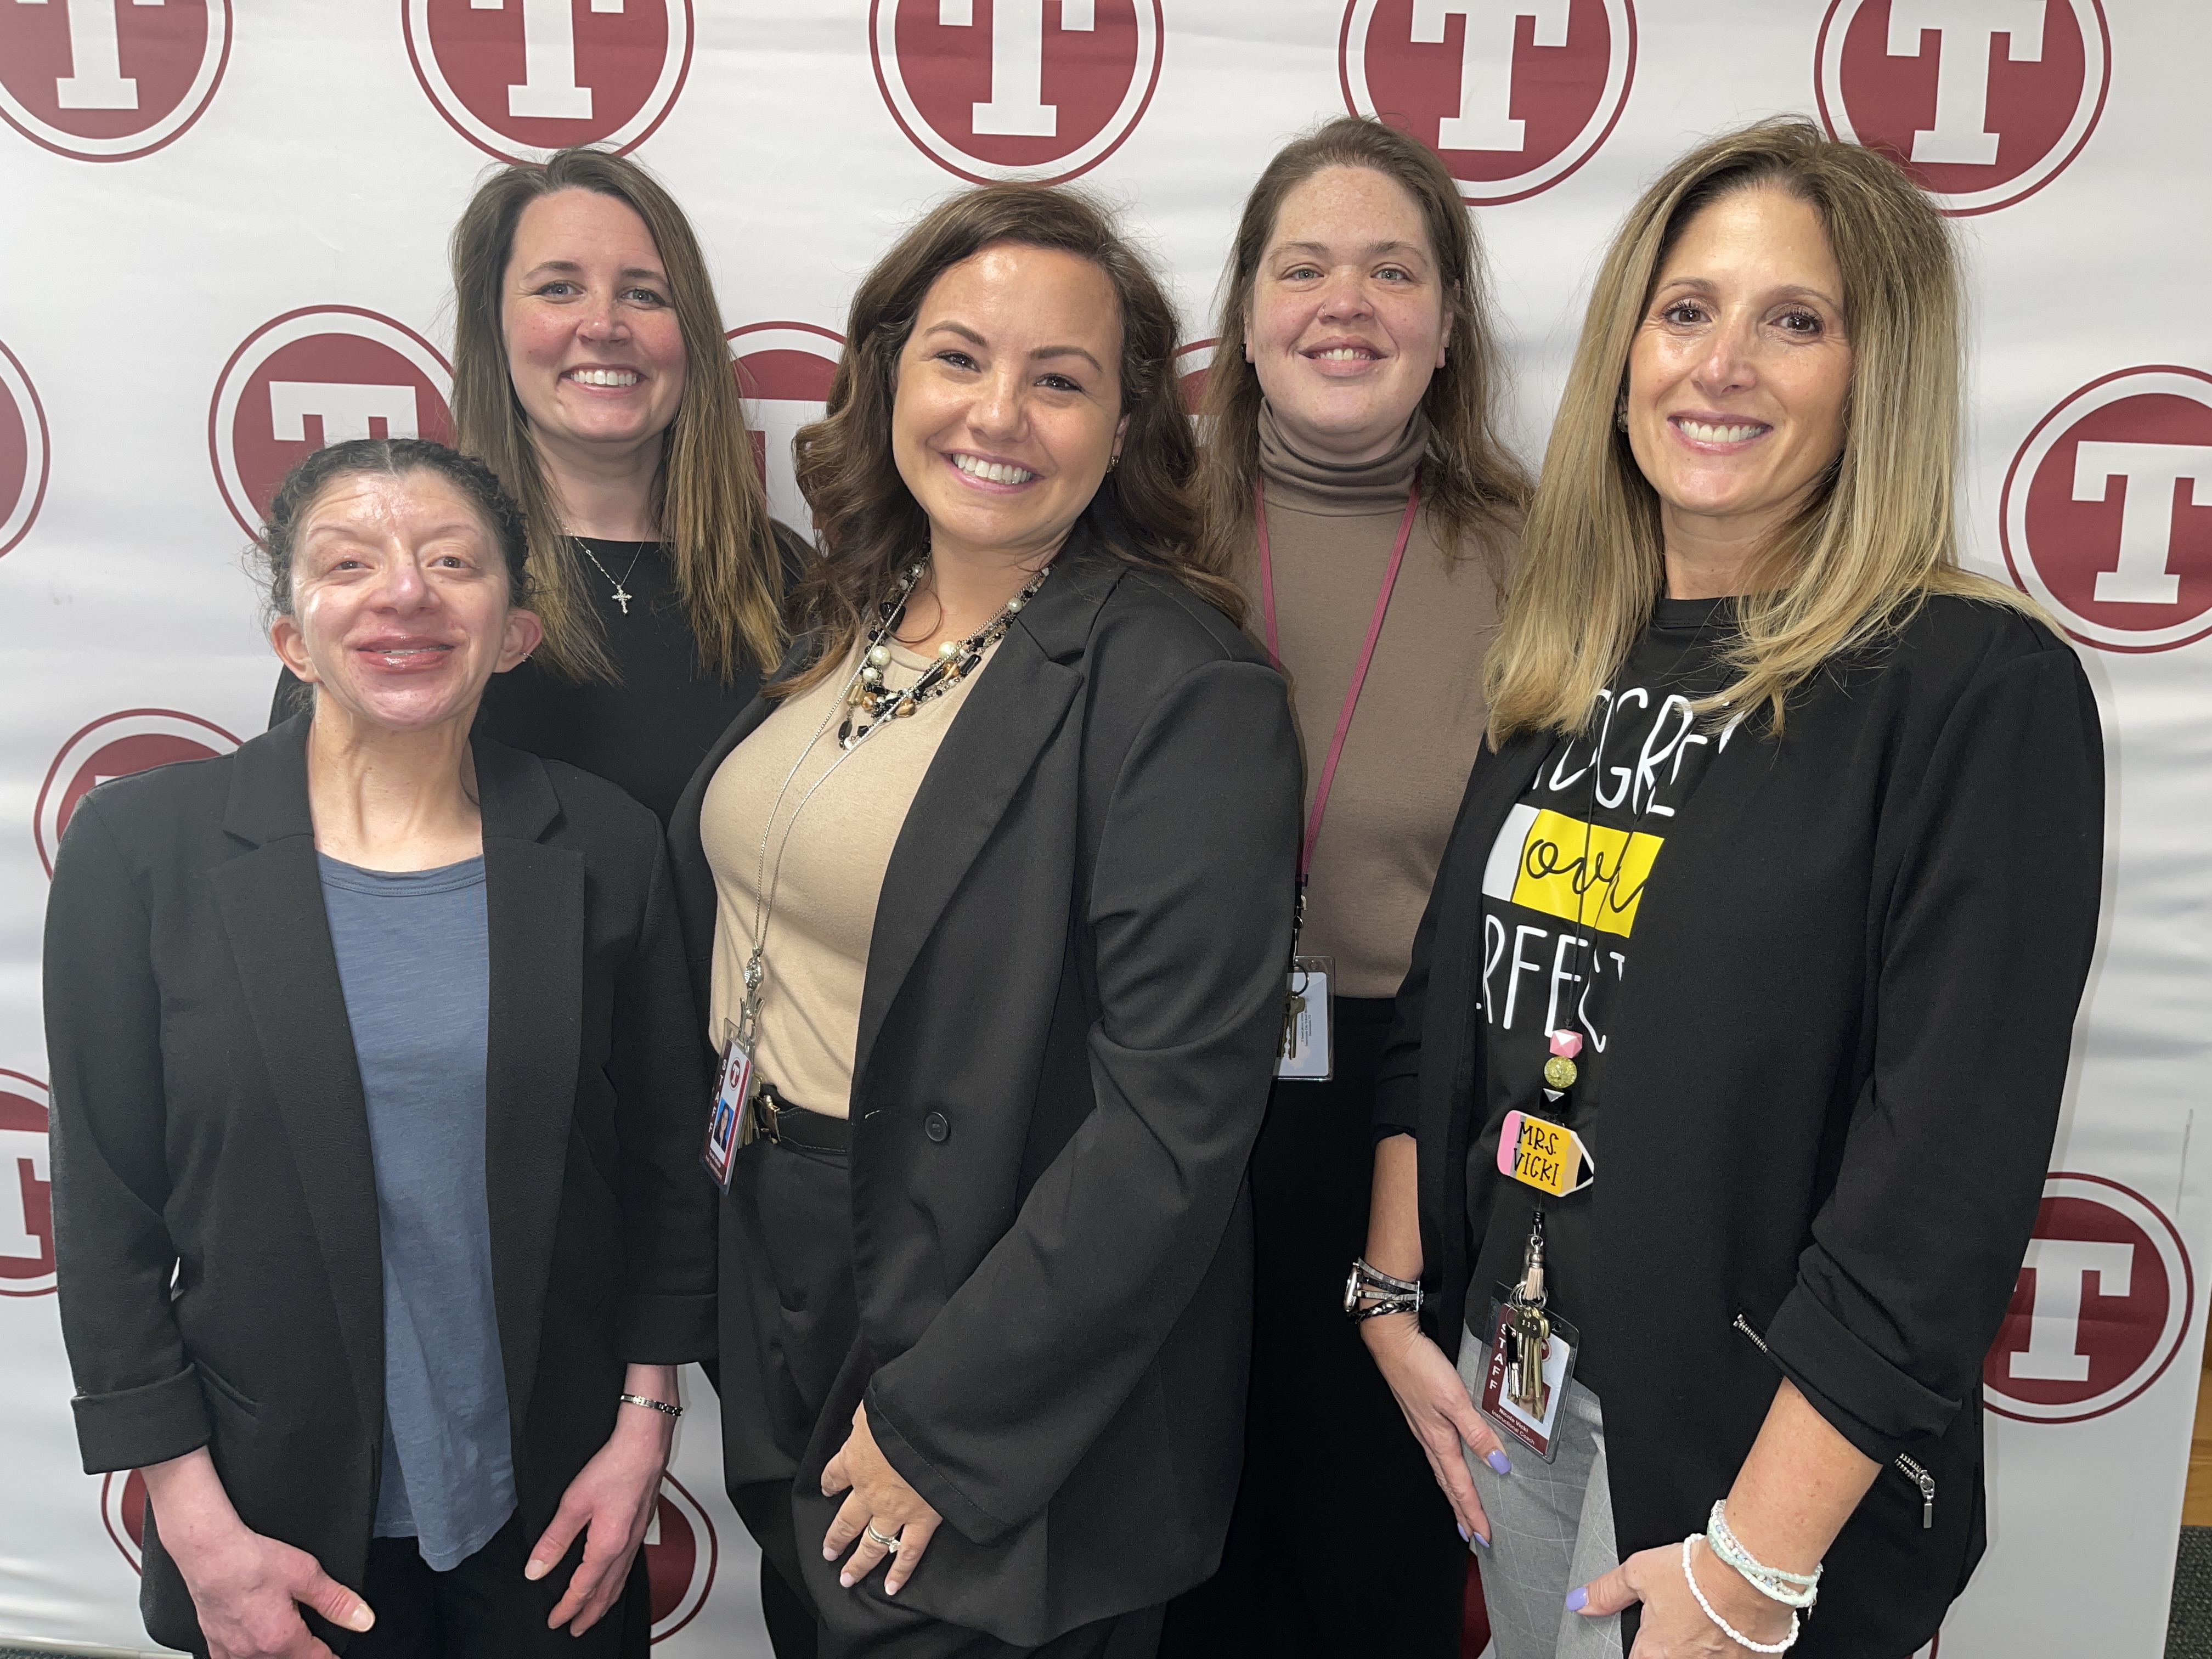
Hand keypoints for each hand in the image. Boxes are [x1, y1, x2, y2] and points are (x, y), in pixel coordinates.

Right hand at [147, 1451, 372, 1658]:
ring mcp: (230, 1649)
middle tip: (312, 1643)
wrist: (210, 1554)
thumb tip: (363, 1619)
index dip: (330, 1656)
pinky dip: (245, 1655)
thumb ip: (336, 1600)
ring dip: (276, 1654)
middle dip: (304, 1654)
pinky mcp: (213, 1641)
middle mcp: (254, 1651)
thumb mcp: (306, 1574)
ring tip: (287, 1643)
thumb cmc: (251, 1561)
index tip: (335, 1653)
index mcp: (281, 1639)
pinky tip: (251, 1646)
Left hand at [526, 1368, 677, 1633]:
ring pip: (621, 1580)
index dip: (567, 1608)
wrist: (645, 1442)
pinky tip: (615, 1574)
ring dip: (606, 1600)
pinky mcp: (642, 1524)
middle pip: (607, 1592)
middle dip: (590, 1613)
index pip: (584, 1589)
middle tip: (576, 1629)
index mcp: (608, 1546)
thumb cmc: (615, 1466)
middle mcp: (626, 1546)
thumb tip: (535, 1570)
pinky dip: (619, 1581)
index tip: (555, 1622)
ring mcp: (637, 1536)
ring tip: (595, 1611)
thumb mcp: (573, 1504)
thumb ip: (554, 1540)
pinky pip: (630, 1564)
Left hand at [820, 1402, 942, 1596]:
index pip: (833, 1476)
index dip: (828, 1482)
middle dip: (835, 1539)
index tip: (827, 1487)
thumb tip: (868, 1418)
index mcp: (855, 1460)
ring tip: (848, 1578)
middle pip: (845, 1521)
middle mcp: (869, 1492)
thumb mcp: (874, 1406)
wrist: (932, 1428)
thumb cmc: (903, 1410)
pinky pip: (908, 1553)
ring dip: (858, 1563)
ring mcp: (894, 1511)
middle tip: (828, 1553)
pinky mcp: (922, 1520)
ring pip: (871, 1544)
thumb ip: (867, 1419)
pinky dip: (900, 1572)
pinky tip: (890, 1586)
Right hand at [1359, 1310, 1506, 1546]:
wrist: (1393, 1342)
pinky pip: (1437, 1453)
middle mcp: (1430, 1438)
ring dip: (1454, 1493)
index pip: (1461, 1486)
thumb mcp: (1455, 1400)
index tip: (1484, 1537)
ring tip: (1462, 1511)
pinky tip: (1449, 1464)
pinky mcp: (1420, 1414)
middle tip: (1473, 1536)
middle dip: (1461, 1512)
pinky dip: (1446, 1469)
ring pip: (1442, 1470)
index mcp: (1439, 1439)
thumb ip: (1477, 1432)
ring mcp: (1423, 1427)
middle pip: (1448, 1484)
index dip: (1473, 1512)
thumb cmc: (1421, 1368)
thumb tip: (1499, 1465)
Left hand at [1575, 1538, 1795, 1655]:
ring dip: (1705, 1644)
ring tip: (1709, 1617)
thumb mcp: (1638, 1573)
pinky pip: (1741, 1657)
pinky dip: (1736, 1644)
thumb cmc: (1697, 1573)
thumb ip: (1607, 1592)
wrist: (1749, 1570)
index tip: (1649, 1637)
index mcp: (1655, 1653)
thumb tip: (1580, 1602)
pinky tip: (1737, 1624)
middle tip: (1682, 1618)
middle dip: (1674, 1643)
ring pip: (1706, 1658)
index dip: (1641, 1647)